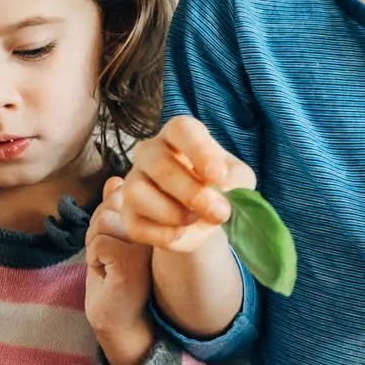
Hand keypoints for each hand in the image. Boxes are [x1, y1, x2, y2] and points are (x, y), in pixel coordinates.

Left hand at [85, 177, 157, 364]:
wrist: (120, 317)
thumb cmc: (116, 275)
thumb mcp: (113, 235)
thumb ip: (116, 207)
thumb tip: (115, 179)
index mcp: (161, 218)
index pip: (121, 195)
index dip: (106, 216)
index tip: (115, 243)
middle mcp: (162, 228)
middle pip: (110, 206)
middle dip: (97, 230)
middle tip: (109, 257)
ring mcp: (149, 245)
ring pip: (103, 222)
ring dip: (95, 245)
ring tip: (109, 264)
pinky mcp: (134, 262)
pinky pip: (99, 243)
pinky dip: (94, 260)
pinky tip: (108, 274)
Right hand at [109, 117, 256, 253]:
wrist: (204, 221)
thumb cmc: (221, 189)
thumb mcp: (238, 181)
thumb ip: (234, 182)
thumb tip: (221, 194)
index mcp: (180, 134)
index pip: (182, 130)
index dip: (200, 151)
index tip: (218, 175)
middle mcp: (150, 152)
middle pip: (159, 163)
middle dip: (192, 192)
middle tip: (219, 212)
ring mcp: (133, 181)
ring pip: (136, 192)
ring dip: (172, 213)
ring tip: (194, 219)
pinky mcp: (126, 213)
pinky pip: (135, 224)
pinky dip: (162, 234)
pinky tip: (180, 233)